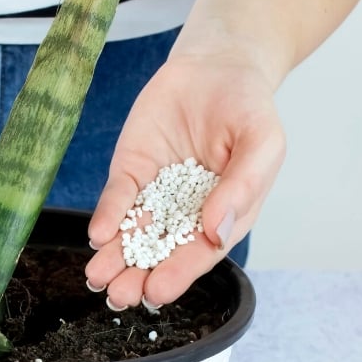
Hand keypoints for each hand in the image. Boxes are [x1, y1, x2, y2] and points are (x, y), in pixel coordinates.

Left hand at [85, 49, 286, 308]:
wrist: (217, 65)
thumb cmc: (248, 109)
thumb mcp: (263, 143)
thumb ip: (243, 186)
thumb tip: (215, 232)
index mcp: (226, 217)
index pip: (200, 253)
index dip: (179, 273)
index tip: (158, 290)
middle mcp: (188, 214)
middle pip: (161, 253)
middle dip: (139, 276)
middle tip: (119, 296)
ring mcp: (157, 195)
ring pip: (134, 234)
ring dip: (116, 258)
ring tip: (98, 277)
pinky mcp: (131, 172)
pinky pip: (118, 199)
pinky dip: (108, 217)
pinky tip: (98, 235)